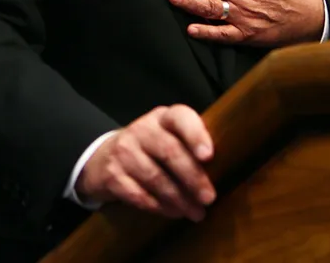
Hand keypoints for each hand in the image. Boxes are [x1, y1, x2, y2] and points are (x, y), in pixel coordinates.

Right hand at [75, 105, 215, 220]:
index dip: (195, 135)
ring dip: (179, 199)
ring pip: (155, 177)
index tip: (208, 156)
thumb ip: (190, 145)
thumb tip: (225, 170)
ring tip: (195, 212)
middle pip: (170, 151)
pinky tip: (173, 212)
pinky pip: (139, 194)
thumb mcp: (168, 136)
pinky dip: (159, 207)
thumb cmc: (150, 149)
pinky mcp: (111, 174)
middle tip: (209, 198)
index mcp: (161, 118)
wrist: (104, 158)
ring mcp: (123, 151)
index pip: (180, 117)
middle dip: (193, 178)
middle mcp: (140, 129)